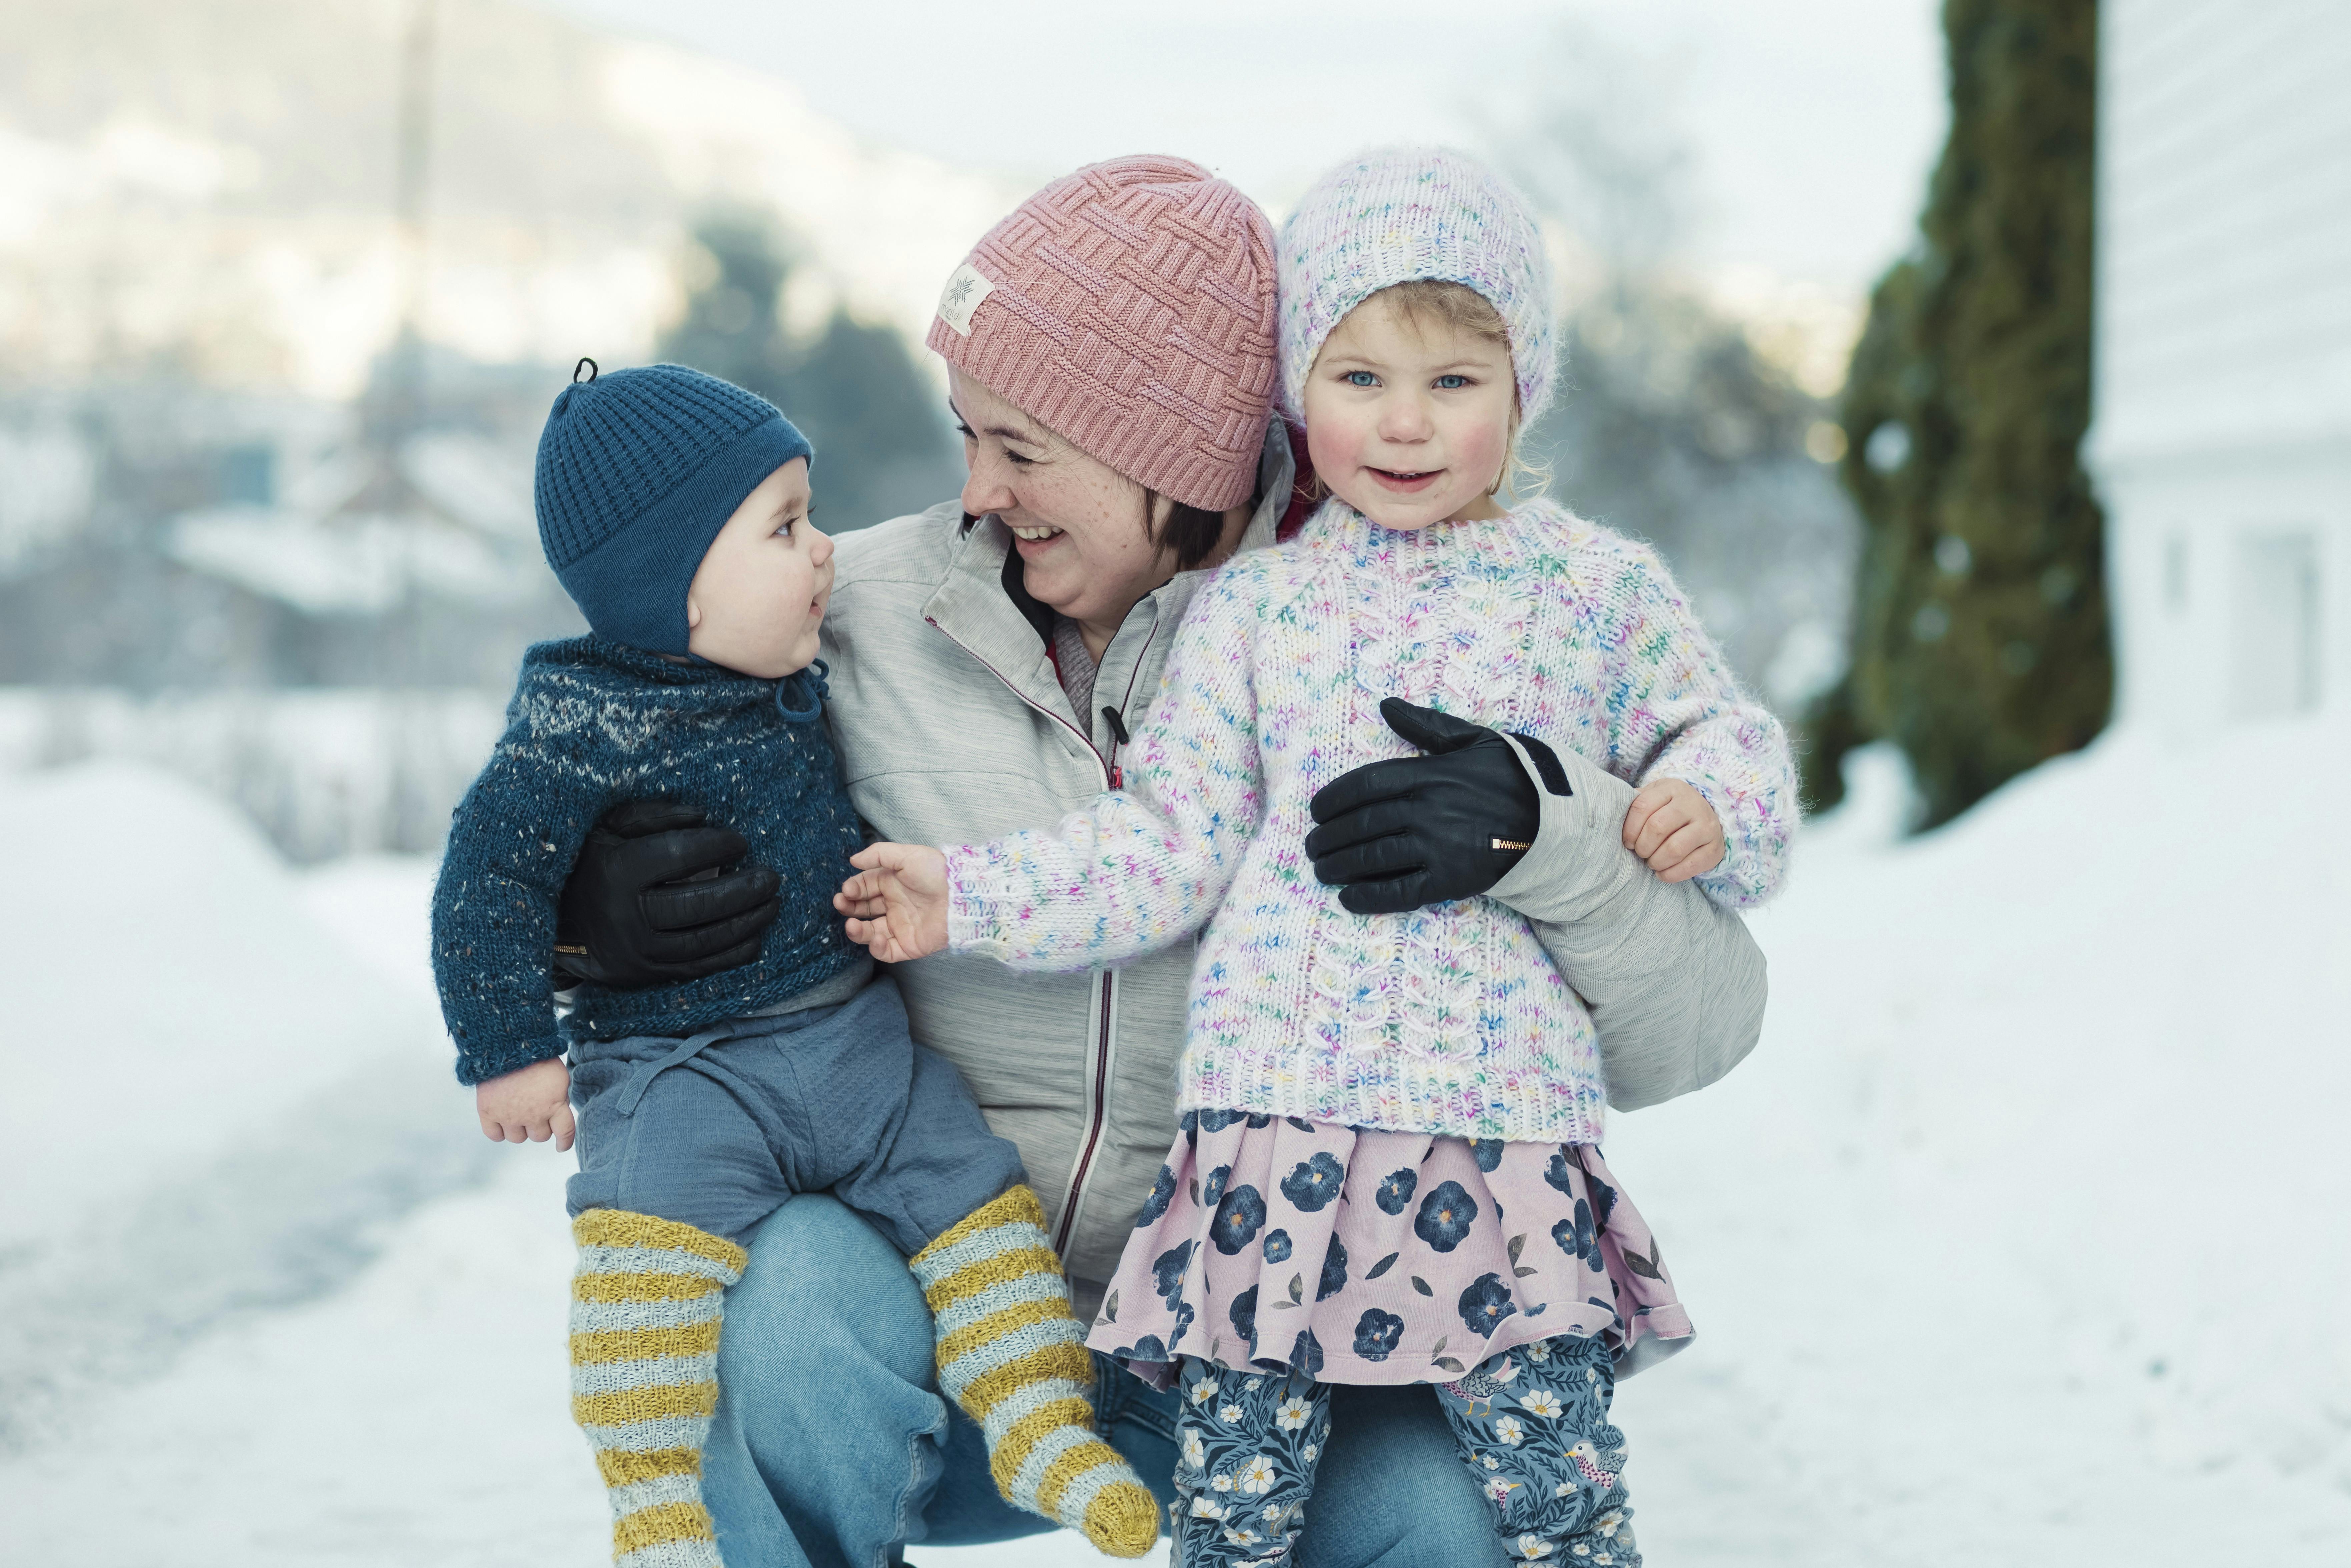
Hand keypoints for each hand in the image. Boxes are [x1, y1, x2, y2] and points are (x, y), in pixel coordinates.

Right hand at [476, 1056, 575, 1150]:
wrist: (507, 1045)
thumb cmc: (536, 1058)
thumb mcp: (559, 1077)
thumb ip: (559, 1099)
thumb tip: (556, 1116)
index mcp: (554, 1104)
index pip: (564, 1132)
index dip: (565, 1141)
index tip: (561, 1146)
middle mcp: (533, 1115)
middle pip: (540, 1136)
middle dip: (540, 1126)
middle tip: (535, 1110)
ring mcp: (509, 1116)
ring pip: (518, 1138)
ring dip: (520, 1129)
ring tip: (518, 1111)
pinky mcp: (488, 1113)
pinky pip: (495, 1136)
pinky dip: (499, 1131)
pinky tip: (502, 1121)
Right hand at [555, 800, 780, 988]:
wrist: (553, 919)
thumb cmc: (589, 862)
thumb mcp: (609, 827)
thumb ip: (653, 816)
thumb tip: (704, 816)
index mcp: (616, 872)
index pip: (679, 856)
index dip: (716, 846)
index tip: (742, 840)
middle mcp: (625, 916)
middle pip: (696, 904)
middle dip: (742, 891)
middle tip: (773, 877)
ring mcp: (635, 951)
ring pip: (702, 940)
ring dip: (745, 923)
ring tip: (772, 904)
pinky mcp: (644, 975)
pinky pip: (696, 968)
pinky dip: (730, 955)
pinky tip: (755, 938)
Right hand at [835, 843, 950, 962]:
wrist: (961, 896)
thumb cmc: (936, 872)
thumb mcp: (906, 855)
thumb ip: (878, 855)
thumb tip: (853, 860)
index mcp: (892, 884)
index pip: (864, 888)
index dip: (852, 890)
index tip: (846, 891)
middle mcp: (894, 905)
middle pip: (863, 910)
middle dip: (848, 908)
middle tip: (840, 905)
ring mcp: (900, 926)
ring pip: (870, 932)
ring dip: (857, 931)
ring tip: (851, 925)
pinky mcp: (909, 945)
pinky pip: (887, 951)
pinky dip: (877, 947)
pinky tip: (876, 937)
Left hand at [1305, 698, 1547, 914]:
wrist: (1558, 821)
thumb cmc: (1514, 777)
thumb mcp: (1475, 739)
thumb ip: (1428, 724)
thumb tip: (1385, 705)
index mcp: (1431, 773)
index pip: (1365, 784)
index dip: (1332, 799)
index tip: (1316, 811)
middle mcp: (1430, 810)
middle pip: (1362, 823)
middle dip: (1329, 836)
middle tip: (1312, 845)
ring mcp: (1440, 847)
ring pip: (1373, 858)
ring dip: (1339, 865)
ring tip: (1321, 869)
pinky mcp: (1452, 881)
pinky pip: (1401, 892)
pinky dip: (1369, 897)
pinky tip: (1347, 898)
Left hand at [1622, 778, 1723, 882]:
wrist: (1706, 817)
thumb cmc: (1669, 810)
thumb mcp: (1654, 799)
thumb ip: (1635, 806)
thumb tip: (1611, 820)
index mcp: (1672, 789)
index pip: (1642, 806)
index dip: (1629, 829)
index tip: (1627, 841)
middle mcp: (1692, 804)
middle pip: (1657, 827)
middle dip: (1642, 846)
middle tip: (1640, 852)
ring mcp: (1707, 826)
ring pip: (1674, 848)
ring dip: (1656, 861)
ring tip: (1651, 862)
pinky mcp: (1715, 848)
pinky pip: (1690, 866)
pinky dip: (1670, 874)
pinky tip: (1662, 873)